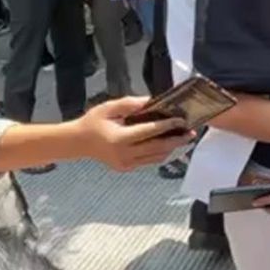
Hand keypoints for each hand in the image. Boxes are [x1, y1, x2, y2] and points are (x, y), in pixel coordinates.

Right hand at [71, 96, 193, 171]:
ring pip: (155, 158)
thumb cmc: (93, 122)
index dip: (167, 126)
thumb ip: (131, 104)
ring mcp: (125, 164)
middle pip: (157, 148)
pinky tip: (170, 145)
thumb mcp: (109, 108)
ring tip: (184, 139)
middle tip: (191, 133)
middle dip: (176, 140)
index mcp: (119, 139)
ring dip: (172, 148)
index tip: (181, 120)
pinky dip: (160, 153)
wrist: (78, 142)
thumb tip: (152, 101)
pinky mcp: (126, 168)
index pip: (149, 132)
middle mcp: (123, 154)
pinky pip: (148, 161)